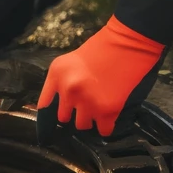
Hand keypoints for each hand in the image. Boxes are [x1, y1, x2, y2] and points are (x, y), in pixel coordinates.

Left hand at [36, 16, 163, 140]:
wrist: (128, 42)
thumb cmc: (102, 47)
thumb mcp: (72, 60)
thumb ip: (63, 80)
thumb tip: (65, 104)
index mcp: (57, 73)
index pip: (44, 104)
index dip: (51, 111)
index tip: (57, 116)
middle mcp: (68, 90)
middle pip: (63, 117)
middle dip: (74, 111)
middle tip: (86, 102)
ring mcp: (86, 102)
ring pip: (82, 125)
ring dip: (90, 118)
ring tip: (100, 105)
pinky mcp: (106, 111)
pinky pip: (103, 130)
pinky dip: (107, 125)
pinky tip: (111, 114)